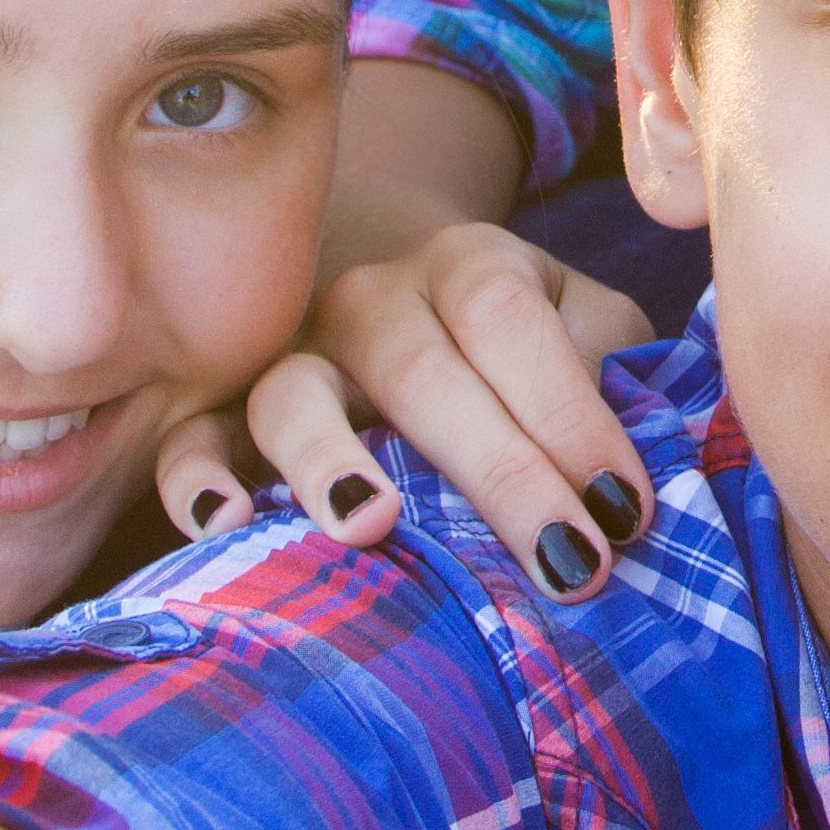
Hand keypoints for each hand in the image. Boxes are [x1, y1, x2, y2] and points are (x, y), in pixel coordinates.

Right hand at [188, 223, 652, 601]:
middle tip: (565, 564)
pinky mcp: (227, 411)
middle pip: (420, 369)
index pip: (511, 320)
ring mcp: (292, 354)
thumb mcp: (589, 333)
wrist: (415, 307)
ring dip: (331, 458)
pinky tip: (224, 525)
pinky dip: (197, 478)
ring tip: (370, 524)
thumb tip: (635, 479)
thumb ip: (621, 377)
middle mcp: (372, 298)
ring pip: (293, 393)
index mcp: (472, 264)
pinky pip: (194, 437)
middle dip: (499, 471)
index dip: (570, 411)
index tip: (625, 511)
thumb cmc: (528, 353)